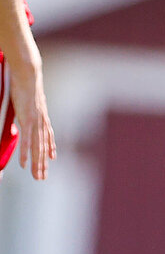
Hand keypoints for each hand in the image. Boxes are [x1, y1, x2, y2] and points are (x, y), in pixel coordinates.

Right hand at [6, 58, 53, 180]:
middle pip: (43, 148)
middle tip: (42, 177)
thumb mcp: (29, 102)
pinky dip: (25, 153)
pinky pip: (26, 141)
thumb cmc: (27, 86)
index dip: (50, 149)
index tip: (52, 159)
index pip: (48, 137)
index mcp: (42, 118)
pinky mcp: (27, 120)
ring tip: (36, 176)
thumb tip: (25, 116)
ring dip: (36, 163)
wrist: (28, 76)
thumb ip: (28, 112)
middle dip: (43, 163)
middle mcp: (42, 123)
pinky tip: (24, 164)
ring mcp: (35, 123)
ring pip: (36, 148)